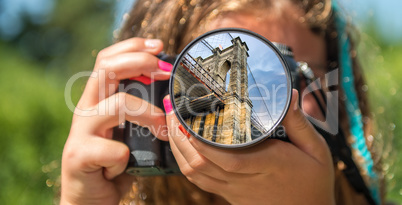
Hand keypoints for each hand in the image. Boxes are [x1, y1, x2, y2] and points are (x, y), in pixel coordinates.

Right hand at [61, 38, 171, 203]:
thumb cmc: (114, 162)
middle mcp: (86, 109)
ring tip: (163, 131)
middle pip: (107, 68)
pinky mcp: (79, 156)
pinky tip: (124, 168)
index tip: (160, 46)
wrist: (88, 198)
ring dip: (149, 115)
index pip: (108, 59)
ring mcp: (81, 131)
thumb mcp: (128, 133)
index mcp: (98, 100)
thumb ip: (140, 114)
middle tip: (165, 71)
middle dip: (140, 62)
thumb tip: (174, 98)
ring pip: (118, 104)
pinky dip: (126, 158)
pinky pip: (114, 149)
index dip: (133, 47)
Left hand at [164, 89, 334, 204]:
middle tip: (172, 108)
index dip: (200, 138)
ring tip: (172, 122)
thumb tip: (290, 94)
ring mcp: (234, 190)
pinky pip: (200, 180)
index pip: (225, 155)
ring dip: (178, 147)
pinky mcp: (229, 194)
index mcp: (266, 164)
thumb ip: (299, 122)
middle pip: (200, 163)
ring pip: (195, 173)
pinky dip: (186, 162)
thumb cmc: (313, 181)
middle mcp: (244, 179)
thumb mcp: (316, 149)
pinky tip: (182, 145)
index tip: (186, 114)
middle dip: (180, 135)